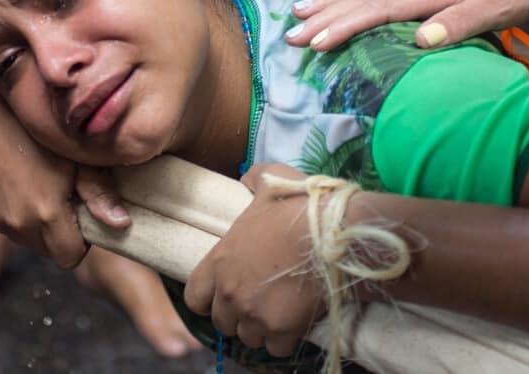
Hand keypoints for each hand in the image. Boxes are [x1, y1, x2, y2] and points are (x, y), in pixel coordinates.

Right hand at [0, 122, 130, 268]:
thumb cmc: (37, 132)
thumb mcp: (76, 159)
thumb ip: (99, 194)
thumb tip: (121, 224)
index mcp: (47, 213)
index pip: (71, 257)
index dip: (81, 241)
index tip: (81, 215)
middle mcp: (20, 224)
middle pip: (49, 252)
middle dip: (60, 235)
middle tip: (63, 201)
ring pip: (27, 241)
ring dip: (38, 228)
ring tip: (41, 190)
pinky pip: (7, 227)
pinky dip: (17, 217)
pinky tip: (21, 185)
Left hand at [184, 163, 325, 356]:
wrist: (335, 234)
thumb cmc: (301, 206)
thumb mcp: (270, 180)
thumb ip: (251, 181)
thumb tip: (247, 181)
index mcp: (220, 260)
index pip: (193, 296)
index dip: (208, 298)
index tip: (223, 294)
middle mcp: (231, 292)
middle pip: (223, 322)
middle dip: (238, 315)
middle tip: (259, 302)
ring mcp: (255, 314)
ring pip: (249, 337)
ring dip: (262, 328)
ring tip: (280, 312)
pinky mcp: (282, 330)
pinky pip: (277, 348)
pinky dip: (286, 340)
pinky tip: (297, 323)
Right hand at [284, 0, 528, 50]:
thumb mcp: (501, 7)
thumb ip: (461, 23)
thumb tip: (422, 40)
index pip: (375, 12)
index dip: (343, 28)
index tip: (315, 44)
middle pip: (358, 1)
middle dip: (322, 19)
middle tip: (289, 35)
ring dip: (329, 4)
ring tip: (298, 12)